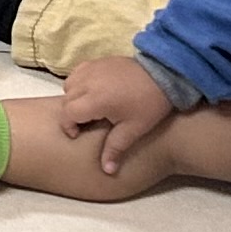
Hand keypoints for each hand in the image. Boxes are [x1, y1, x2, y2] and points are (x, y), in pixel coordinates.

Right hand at [55, 55, 171, 174]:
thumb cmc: (149, 104)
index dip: (68, 126)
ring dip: (73, 97)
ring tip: (90, 107)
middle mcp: (88, 82)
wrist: (164, 74)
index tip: (79, 133)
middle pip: (66, 100)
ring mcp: (92, 68)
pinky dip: (79, 83)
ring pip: (69, 85)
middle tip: (86, 123)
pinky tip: (93, 91)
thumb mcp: (133, 129)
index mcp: (96, 100)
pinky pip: (77, 72)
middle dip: (71, 114)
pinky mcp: (97, 61)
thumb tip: (106, 170)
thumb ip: (115, 148)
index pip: (67, 113)